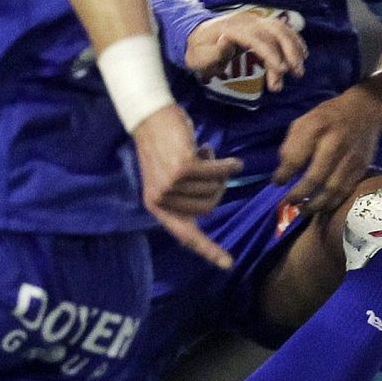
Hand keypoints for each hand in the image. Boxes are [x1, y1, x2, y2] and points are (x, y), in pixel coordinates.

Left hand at [130, 104, 242, 268]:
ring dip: (216, 172)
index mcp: (157, 206)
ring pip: (213, 189)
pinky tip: (232, 161)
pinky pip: (217, 173)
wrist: (149, 116)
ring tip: (203, 153)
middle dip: (217, 189)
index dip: (208, 250)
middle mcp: (161, 199)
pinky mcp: (182, 168)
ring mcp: (171, 185)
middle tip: (211, 168)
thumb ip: (185, 193)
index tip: (228, 264)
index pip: (185, 235)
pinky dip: (227, 166)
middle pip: (208, 207)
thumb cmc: (163, 145)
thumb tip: (209, 201)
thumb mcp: (169, 176)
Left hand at [184, 9, 306, 91]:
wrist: (194, 37)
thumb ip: (215, 51)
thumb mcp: (199, 57)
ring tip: (299, 71)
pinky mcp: (259, 25)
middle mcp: (246, 21)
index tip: (281, 70)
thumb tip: (229, 40)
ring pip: (282, 29)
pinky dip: (294, 40)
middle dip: (289, 51)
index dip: (271, 54)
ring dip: (294, 48)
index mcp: (232, 28)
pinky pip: (281, 29)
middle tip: (296, 74)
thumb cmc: (197, 51)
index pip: (258, 39)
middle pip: (275, 31)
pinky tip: (302, 55)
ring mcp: (254, 21)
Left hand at [273, 88, 381, 213]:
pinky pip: (346, 190)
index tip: (277, 182)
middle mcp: (334, 144)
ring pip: (332, 189)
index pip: (295, 157)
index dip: (283, 174)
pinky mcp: (362, 167)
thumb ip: (291, 145)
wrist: (365, 110)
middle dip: (299, 194)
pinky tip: (322, 207)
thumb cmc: (327, 117)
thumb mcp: (303, 121)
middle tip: (288, 202)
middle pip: (315, 177)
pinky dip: (332, 202)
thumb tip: (283, 171)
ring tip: (303, 211)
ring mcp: (351, 157)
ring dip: (316, 204)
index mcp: (315, 128)